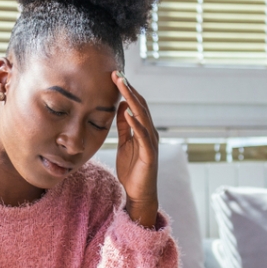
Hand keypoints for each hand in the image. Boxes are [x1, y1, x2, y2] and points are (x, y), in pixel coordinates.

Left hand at [113, 70, 159, 228]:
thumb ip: (124, 127)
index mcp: (144, 129)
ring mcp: (151, 143)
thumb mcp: (125, 143)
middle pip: (140, 106)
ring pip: (143, 116)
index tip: (115, 75)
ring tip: (122, 86)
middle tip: (117, 73)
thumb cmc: (132, 169)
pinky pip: (143, 136)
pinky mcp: (149, 155)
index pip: (136, 104)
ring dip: (132, 100)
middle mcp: (150, 133)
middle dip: (129, 89)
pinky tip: (128, 113)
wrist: (139, 193)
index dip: (127, 90)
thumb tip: (122, 107)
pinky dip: (136, 123)